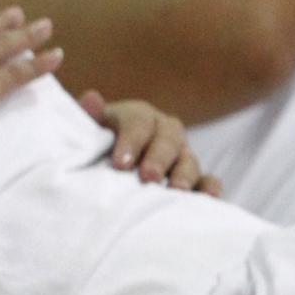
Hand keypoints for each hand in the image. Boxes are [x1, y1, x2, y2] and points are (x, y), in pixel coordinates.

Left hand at [79, 91, 219, 194]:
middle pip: (168, 138)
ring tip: (176, 190)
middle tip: (148, 177)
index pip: (138, 122)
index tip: (120, 164)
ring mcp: (180, 155)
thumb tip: (91, 97)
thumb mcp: (85, 132)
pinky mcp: (192, 178)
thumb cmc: (93, 149)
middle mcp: (163, 132)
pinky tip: (209, 197)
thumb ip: (87, 117)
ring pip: (189, 159)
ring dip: (185, 173)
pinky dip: (209, 187)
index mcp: (136, 117)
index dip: (131, 140)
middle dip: (159, 157)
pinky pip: (206, 180)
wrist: (104, 171)